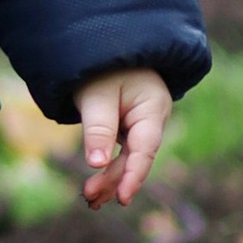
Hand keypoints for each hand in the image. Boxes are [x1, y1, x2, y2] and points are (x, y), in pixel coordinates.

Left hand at [77, 66, 171, 207]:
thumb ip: (98, 129)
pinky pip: (121, 150)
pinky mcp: (127, 125)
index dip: (134, 176)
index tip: (123, 198)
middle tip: (90, 199)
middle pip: (134, 157)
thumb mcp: (96, 96)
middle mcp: (151, 119)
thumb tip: (96, 164)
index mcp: (152, 109)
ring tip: (90, 200)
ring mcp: (140, 123)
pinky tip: (96, 185)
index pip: (145, 149)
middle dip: (113, 180)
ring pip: (127, 157)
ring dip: (110, 178)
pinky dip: (108, 165)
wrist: (105, 42)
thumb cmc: (103, 66)